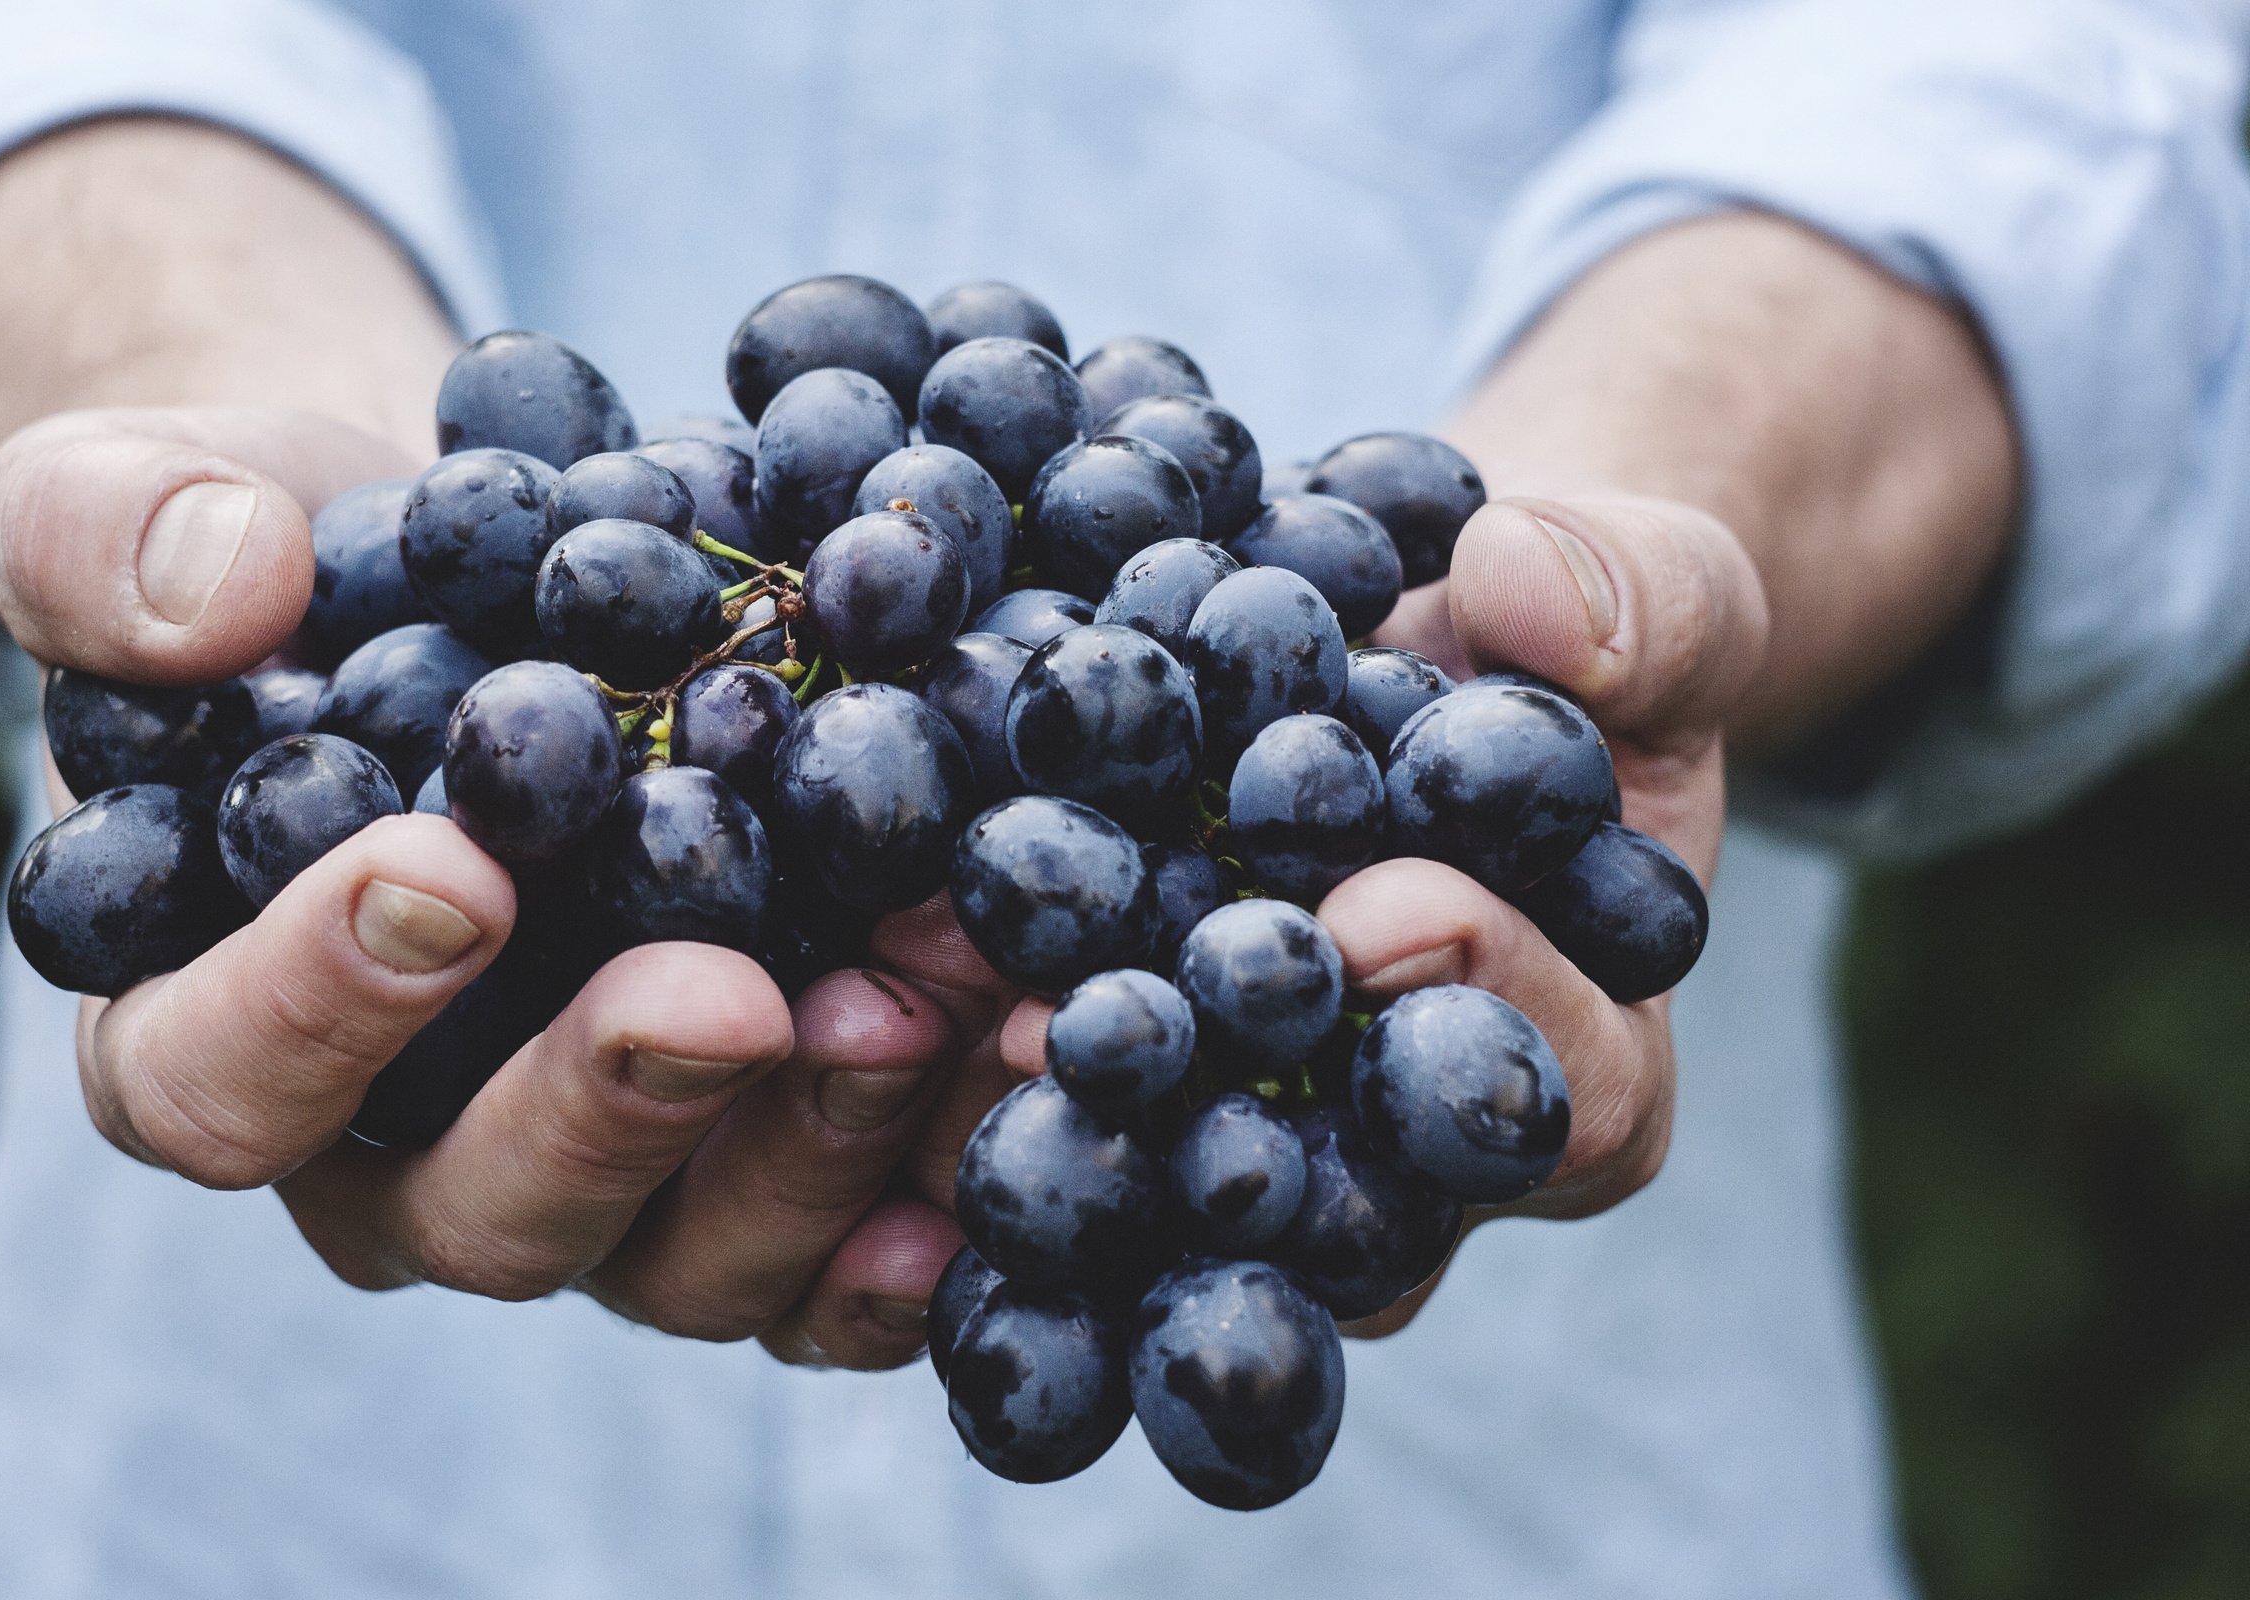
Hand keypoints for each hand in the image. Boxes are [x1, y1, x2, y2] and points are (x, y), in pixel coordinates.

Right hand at [0, 402, 983, 1360]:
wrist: (477, 578)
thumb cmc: (281, 560)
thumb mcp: (136, 497)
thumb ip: (105, 536)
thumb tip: (216, 589)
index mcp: (208, 1031)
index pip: (215, 1083)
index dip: (313, 1007)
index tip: (447, 871)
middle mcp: (399, 1155)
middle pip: (480, 1211)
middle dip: (611, 1105)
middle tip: (729, 993)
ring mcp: (597, 1180)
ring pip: (687, 1252)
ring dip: (817, 1145)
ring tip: (933, 1001)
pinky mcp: (752, 1163)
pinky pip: (840, 1247)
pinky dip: (937, 1191)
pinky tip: (1028, 1091)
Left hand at [816, 481, 1769, 1345]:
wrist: (1430, 648)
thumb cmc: (1569, 642)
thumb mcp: (1654, 594)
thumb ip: (1642, 604)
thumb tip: (1529, 595)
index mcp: (1584, 1064)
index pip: (1564, 1095)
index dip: (1485, 1007)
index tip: (1382, 909)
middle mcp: (1407, 1152)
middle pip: (1332, 1195)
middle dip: (1212, 1103)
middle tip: (1083, 1026)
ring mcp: (1255, 1132)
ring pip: (1162, 1179)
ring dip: (1040, 1103)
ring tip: (927, 1005)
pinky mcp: (1126, 1081)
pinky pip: (1049, 1100)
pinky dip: (953, 1038)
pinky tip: (850, 975)